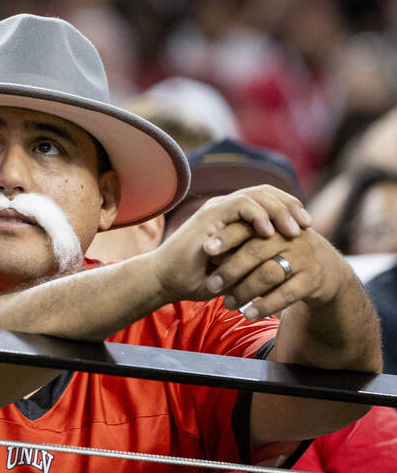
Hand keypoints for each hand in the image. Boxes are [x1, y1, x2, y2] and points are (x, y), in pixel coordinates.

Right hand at [150, 185, 311, 304]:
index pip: (267, 200)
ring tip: (293, 229)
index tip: (306, 227)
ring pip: (257, 194)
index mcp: (232, 217)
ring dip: (279, 210)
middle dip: (290, 206)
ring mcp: (216, 209)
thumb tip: (285, 264)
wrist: (165, 281)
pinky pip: (241, 204)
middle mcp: (225, 208)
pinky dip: (258, 216)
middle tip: (307, 225)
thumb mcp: (236, 267)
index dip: (288, 209)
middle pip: (266, 191)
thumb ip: (255, 258)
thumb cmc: (198, 280)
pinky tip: (269, 233)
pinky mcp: (209, 215)